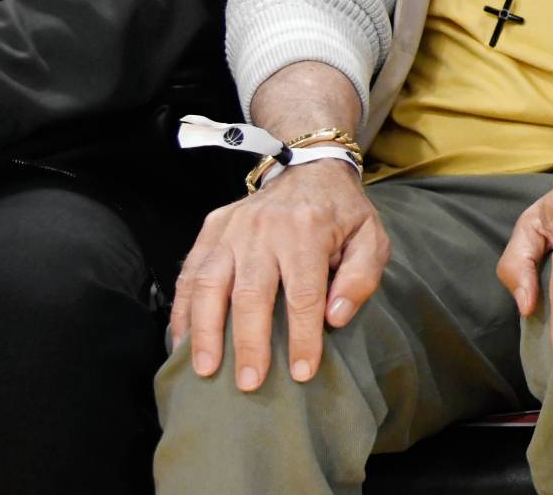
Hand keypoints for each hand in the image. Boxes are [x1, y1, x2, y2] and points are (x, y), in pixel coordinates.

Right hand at [169, 158, 388, 391]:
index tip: (302, 372)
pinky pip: (190, 273)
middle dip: (249, 342)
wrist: (311, 169)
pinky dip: (182, 310)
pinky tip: (181, 343)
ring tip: (205, 370)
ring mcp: (233, 228)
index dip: (302, 336)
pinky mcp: (212, 228)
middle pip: (251, 293)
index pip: (303, 293)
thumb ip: (361, 277)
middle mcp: (266, 228)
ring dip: (204, 331)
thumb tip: (335, 317)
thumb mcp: (371, 238)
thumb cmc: (343, 214)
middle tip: (249, 383)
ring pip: (209, 284)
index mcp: (308, 230)